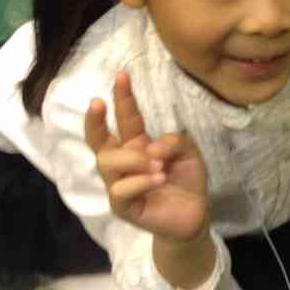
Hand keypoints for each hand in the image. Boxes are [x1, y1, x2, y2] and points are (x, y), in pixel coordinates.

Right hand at [84, 72, 208, 243]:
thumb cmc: (186, 180)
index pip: (125, 119)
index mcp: (137, 145)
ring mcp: (120, 185)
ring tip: (159, 167)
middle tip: (99, 103)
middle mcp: (123, 163)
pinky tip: (158, 179)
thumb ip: (174, 142)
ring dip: (133, 159)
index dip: (122, 98)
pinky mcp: (123, 207)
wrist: (194, 214)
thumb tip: (151, 146)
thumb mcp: (189, 153)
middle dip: (95, 121)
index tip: (121, 75)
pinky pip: (120, 190)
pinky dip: (139, 182)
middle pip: (99, 141)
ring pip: (107, 163)